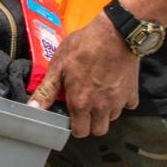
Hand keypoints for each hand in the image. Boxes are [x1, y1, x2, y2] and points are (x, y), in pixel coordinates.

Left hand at [27, 12, 139, 137]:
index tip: (72, 114)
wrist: (115, 34)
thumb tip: (33, 108)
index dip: (75, 126)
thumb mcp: (59, 65)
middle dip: (91, 123)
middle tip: (85, 106)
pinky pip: (127, 105)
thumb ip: (47, 90)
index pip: (80, 132)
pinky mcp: (133, 93)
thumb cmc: (83, 47)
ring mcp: (119, 101)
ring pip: (112, 118)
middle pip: (98, 131)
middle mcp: (101, 107)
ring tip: (98, 94)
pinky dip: (121, 100)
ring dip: (105, 112)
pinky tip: (114, 87)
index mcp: (81, 103)